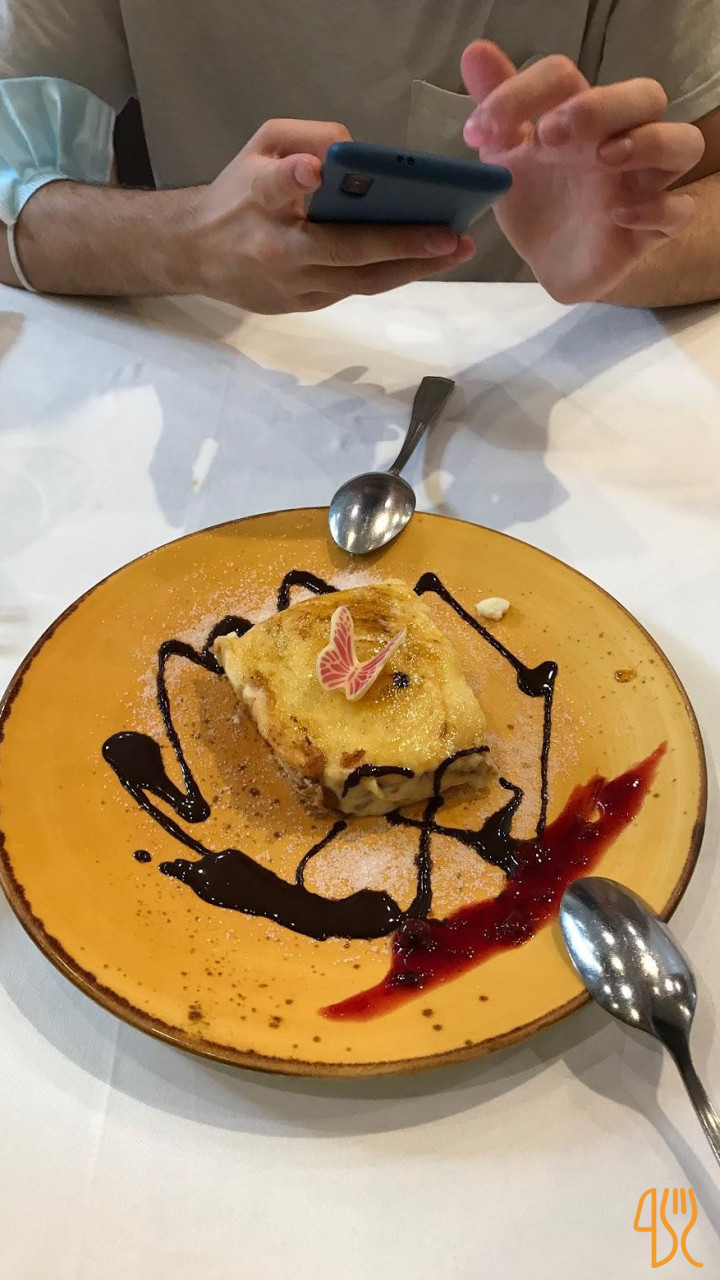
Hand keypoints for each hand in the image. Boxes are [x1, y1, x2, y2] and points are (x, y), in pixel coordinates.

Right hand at [193, 119, 474, 312]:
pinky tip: (428, 259)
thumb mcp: (260, 146)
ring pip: (360, 280)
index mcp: (257, 197)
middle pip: (342, 249)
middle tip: (448, 233)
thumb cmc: (237, 192)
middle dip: (399, 242)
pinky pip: (357, 290)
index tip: (311, 172)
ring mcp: (291, 283)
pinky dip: (393, 274)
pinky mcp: (302, 305)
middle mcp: (275, 246)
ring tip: (455, 249)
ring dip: (412, 266)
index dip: (293, 179)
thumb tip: (358, 153)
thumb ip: (307, 137)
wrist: (196, 253)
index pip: (273, 187)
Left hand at [461, 42, 705, 302]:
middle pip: (643, 96)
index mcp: (580, 116)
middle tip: (548, 134)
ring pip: (683, 142)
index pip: (565, 78)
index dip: (523, 93)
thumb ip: (497, 109)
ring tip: (605, 158)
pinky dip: (657, 208)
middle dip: (599, 106)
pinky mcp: (652, 229)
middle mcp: (620, 139)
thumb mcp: (506, 158)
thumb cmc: (538, 201)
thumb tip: (476, 53)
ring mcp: (642, 183)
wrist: (550, 262)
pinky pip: (680, 211)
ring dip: (648, 142)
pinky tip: (618, 216)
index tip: (479, 133)